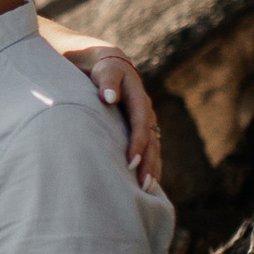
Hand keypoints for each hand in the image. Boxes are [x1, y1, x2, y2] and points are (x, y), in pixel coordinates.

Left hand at [56, 43, 160, 189]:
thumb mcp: (103, 69)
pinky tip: (148, 183)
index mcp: (137, 95)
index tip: (131, 162)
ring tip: (147, 190)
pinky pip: (149, 148)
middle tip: (143, 186)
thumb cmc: (99, 69)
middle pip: (151, 139)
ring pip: (153, 146)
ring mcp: (145, 120)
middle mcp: (145, 109)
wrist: (104, 64)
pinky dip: (150, 165)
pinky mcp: (141, 128)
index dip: (138, 142)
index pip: (141, 121)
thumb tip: (109, 98)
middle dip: (148, 163)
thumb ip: (107, 81)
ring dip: (152, 168)